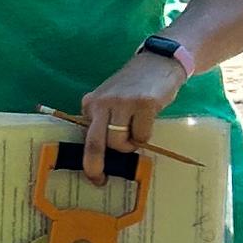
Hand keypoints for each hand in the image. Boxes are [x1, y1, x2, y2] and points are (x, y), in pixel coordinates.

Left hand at [75, 49, 187, 179]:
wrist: (158, 62)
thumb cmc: (132, 86)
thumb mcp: (109, 99)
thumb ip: (101, 119)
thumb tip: (97, 153)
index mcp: (91, 103)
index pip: (85, 137)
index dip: (88, 159)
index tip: (94, 175)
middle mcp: (103, 102)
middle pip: (94, 143)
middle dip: (95, 166)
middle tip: (100, 180)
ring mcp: (124, 102)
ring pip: (120, 142)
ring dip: (130, 145)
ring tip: (136, 132)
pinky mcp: (145, 103)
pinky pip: (142, 135)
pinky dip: (145, 136)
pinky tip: (148, 121)